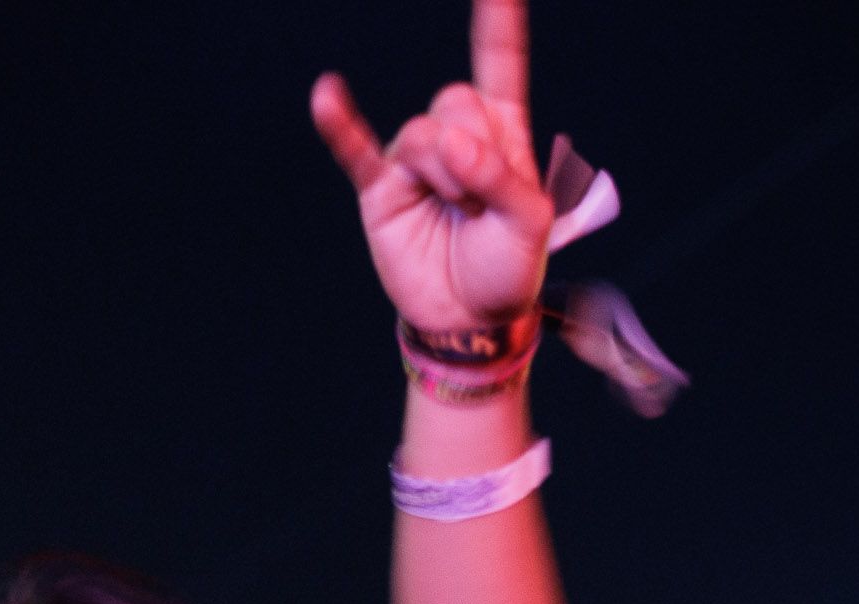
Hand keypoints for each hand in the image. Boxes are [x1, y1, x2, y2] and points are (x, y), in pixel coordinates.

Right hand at [311, 0, 553, 333]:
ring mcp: (415, 160)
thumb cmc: (508, 269)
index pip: (500, 66)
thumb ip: (501, 178)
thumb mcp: (531, 226)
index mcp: (502, 136)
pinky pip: (354, 148)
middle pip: (456, 100)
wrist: (471, 319)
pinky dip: (339, 123)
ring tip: (456, 212)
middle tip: (480, 202)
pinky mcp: (380, 188)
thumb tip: (450, 144)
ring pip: (422, 133)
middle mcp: (457, 138)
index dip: (498, 25)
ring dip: (444, 176)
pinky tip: (327, 95)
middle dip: (473, 154)